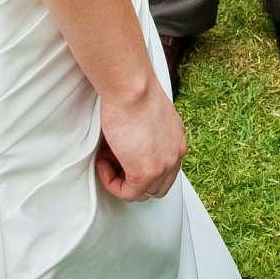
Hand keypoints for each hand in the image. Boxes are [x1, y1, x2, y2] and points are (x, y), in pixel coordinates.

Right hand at [95, 79, 186, 201]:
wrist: (131, 86)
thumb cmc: (134, 90)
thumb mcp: (148, 114)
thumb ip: (146, 133)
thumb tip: (128, 143)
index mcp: (176, 140)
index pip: (165, 169)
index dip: (140, 165)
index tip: (122, 154)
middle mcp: (175, 154)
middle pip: (157, 185)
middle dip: (133, 178)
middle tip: (114, 161)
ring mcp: (163, 166)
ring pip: (143, 192)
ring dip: (122, 181)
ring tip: (106, 160)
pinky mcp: (145, 173)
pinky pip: (127, 193)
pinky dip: (111, 182)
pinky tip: (103, 163)